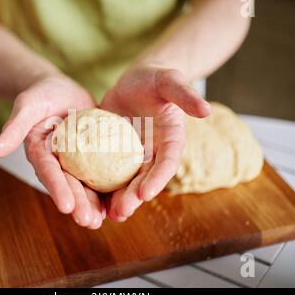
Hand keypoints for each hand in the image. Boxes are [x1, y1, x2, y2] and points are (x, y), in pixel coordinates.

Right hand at [0, 75, 104, 228]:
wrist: (61, 92)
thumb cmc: (41, 96)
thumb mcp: (27, 106)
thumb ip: (14, 127)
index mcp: (41, 154)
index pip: (49, 173)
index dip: (57, 189)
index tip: (66, 207)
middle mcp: (58, 163)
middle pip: (69, 186)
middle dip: (79, 205)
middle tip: (89, 221)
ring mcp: (76, 162)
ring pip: (85, 186)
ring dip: (94, 204)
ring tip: (102, 220)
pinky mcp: (93, 158)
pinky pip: (102, 173)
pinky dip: (109, 187)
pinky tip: (120, 201)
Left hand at [100, 65, 210, 221]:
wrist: (135, 82)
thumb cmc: (155, 79)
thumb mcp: (170, 81)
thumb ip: (185, 94)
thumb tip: (206, 110)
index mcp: (170, 141)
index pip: (167, 163)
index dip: (158, 179)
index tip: (145, 194)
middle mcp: (153, 153)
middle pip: (145, 179)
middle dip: (134, 197)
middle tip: (121, 211)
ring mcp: (132, 156)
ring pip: (126, 182)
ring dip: (118, 199)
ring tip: (107, 215)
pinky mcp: (113, 154)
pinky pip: (106, 171)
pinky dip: (100, 186)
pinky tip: (89, 198)